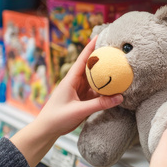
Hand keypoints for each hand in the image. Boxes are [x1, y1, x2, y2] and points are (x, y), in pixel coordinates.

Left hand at [11, 36, 122, 166]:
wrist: (47, 130)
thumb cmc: (57, 118)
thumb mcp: (79, 111)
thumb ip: (99, 104)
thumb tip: (119, 97)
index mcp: (70, 79)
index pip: (83, 59)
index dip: (92, 46)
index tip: (101, 35)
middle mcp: (76, 82)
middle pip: (91, 66)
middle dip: (102, 57)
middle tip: (115, 49)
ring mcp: (79, 91)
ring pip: (95, 79)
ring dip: (105, 74)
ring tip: (119, 66)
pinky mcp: (83, 100)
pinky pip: (97, 92)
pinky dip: (105, 89)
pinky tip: (115, 88)